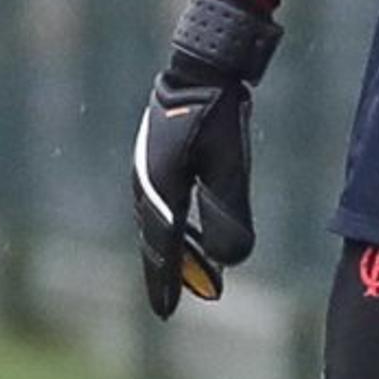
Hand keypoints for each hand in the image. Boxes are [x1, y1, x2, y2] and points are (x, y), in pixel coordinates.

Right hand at [132, 0, 280, 318]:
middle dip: (169, 271)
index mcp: (158, 188)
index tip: (168, 312)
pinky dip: (177, 226)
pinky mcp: (162, 160)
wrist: (202, 66)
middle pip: (157, 239)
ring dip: (175, 250)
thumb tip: (232, 261)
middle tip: (177, 303)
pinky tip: (192, 234)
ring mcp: (151, 170)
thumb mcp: (230, 165)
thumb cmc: (218, 112)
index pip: (162, 247)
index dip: (166, 281)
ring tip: (195, 276)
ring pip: (160, 223)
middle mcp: (146, 183)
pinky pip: (165, 205)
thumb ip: (228, 212)